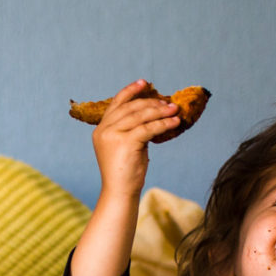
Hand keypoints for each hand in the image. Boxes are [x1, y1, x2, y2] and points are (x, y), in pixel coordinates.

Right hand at [91, 80, 182, 203]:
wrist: (120, 192)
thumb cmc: (125, 172)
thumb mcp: (126, 145)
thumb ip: (133, 129)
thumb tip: (153, 115)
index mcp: (101, 129)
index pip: (116, 104)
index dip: (130, 91)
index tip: (144, 83)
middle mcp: (104, 130)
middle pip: (131, 108)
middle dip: (151, 103)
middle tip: (168, 103)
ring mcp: (113, 136)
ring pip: (140, 116)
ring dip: (160, 111)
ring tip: (174, 110)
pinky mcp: (125, 142)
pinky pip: (148, 128)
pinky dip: (163, 124)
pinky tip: (174, 122)